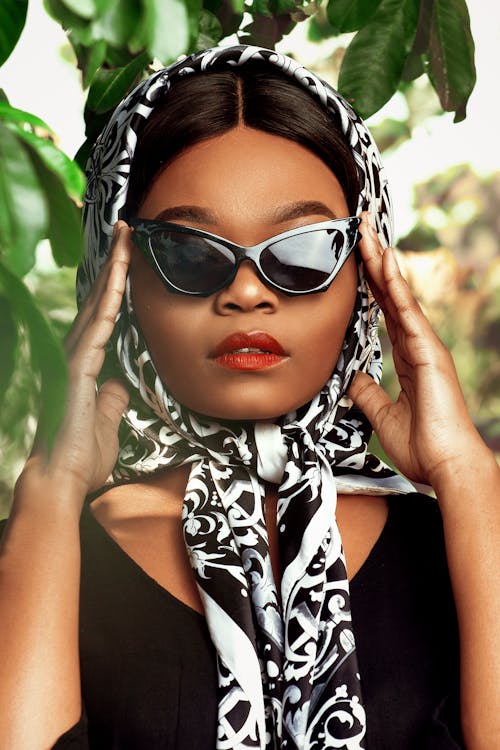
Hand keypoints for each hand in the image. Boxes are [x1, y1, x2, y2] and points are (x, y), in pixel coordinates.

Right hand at [21, 222, 131, 500]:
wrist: (60, 480)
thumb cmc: (79, 456)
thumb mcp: (105, 422)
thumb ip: (111, 398)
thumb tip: (119, 383)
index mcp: (85, 364)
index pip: (104, 316)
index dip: (116, 286)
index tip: (129, 258)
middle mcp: (76, 354)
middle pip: (99, 300)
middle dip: (115, 265)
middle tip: (128, 230)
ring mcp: (73, 357)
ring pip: (98, 304)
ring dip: (113, 271)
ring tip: (127, 237)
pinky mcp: (76, 367)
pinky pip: (98, 326)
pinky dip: (110, 299)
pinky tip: (120, 274)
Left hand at [348, 213, 486, 489]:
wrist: (445, 466)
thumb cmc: (421, 445)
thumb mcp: (381, 414)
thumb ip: (367, 392)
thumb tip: (349, 378)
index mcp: (407, 357)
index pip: (383, 311)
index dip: (369, 284)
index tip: (355, 257)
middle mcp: (417, 345)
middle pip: (390, 295)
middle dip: (374, 262)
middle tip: (359, 228)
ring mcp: (426, 345)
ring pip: (399, 295)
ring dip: (382, 263)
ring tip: (367, 232)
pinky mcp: (430, 351)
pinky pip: (408, 312)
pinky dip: (395, 286)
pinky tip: (385, 261)